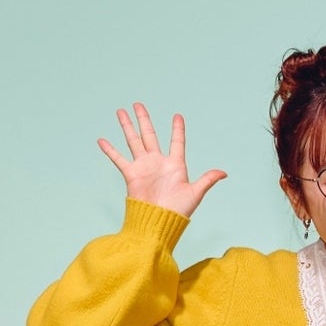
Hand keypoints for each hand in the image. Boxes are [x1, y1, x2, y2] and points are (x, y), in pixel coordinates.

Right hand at [97, 103, 225, 218]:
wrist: (159, 221)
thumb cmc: (179, 210)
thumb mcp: (195, 193)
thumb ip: (207, 180)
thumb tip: (224, 173)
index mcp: (175, 165)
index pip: (177, 142)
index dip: (177, 129)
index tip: (177, 116)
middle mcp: (158, 162)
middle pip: (150, 135)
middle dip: (144, 119)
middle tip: (137, 104)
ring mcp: (144, 167)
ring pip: (134, 141)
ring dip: (127, 126)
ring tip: (120, 111)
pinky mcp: (131, 174)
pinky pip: (119, 159)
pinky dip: (110, 150)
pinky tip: (102, 140)